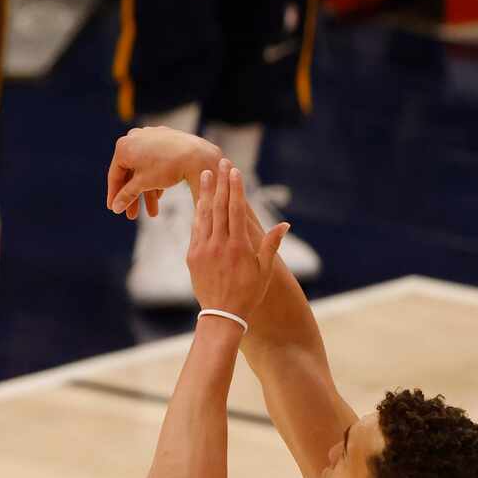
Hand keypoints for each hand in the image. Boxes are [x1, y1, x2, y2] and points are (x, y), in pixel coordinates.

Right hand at [103, 124, 215, 218]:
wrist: (198, 155)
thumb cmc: (168, 167)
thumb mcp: (143, 184)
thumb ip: (126, 195)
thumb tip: (115, 207)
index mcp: (123, 146)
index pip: (115, 175)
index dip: (114, 195)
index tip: (114, 209)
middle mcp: (134, 138)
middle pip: (130, 173)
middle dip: (133, 196)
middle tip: (132, 216)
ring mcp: (150, 137)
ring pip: (144, 168)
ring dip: (147, 191)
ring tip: (153, 212)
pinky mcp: (165, 139)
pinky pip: (155, 161)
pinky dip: (156, 178)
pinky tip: (160, 195)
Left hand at [186, 161, 289, 319]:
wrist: (222, 314)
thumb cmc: (249, 293)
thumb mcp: (265, 270)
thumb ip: (271, 244)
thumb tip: (285, 224)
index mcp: (238, 246)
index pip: (235, 210)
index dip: (234, 188)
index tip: (234, 171)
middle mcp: (219, 244)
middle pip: (218, 206)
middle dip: (219, 183)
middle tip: (218, 163)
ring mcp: (203, 249)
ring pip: (203, 215)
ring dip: (204, 193)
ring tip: (204, 175)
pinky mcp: (192, 256)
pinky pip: (195, 230)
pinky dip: (197, 214)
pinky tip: (199, 201)